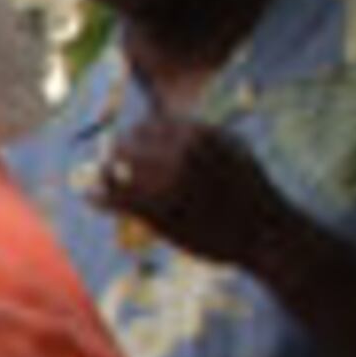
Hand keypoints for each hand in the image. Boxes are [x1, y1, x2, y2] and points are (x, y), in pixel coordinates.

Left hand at [88, 110, 292, 269]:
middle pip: (128, 142)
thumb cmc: (253, 193)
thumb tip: (177, 124)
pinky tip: (90, 198)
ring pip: (117, 168)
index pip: (149, 124)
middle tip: (112, 161)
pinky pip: (115, 200)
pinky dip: (98, 198)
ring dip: (104, 173)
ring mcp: (166, 181)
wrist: (265, 232)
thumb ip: (205, 135)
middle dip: (118, 152)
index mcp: (198, 133)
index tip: (132, 144)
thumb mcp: (235, 149)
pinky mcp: (157, 211)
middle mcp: (179, 152)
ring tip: (101, 179)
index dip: (137, 135)